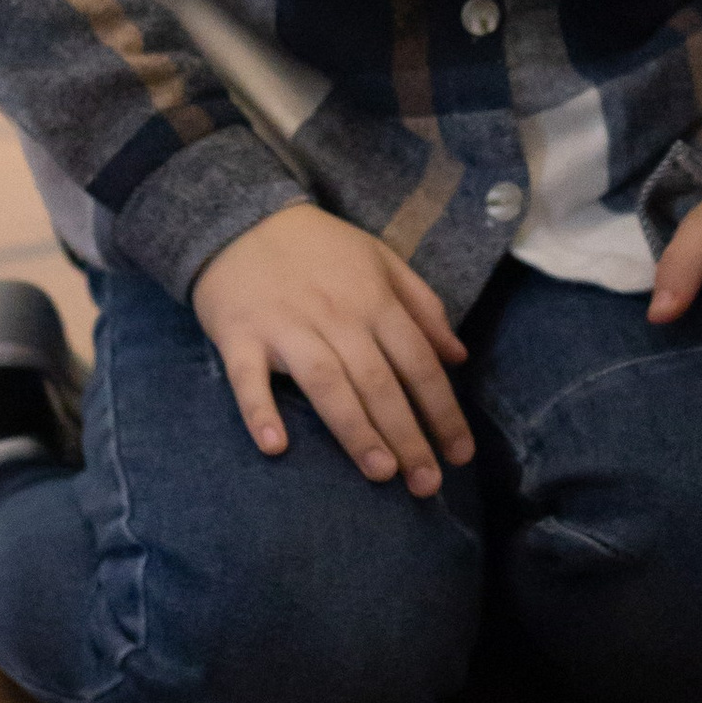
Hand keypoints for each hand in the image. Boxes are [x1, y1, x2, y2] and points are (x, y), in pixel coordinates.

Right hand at [193, 204, 474, 493]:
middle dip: (408, 435)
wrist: (240, 217)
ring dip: (355, 429)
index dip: (444, 410)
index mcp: (374, 300)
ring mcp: (286, 327)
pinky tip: (276, 446)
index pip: (419, 362)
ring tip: (380, 471)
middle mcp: (336, 316)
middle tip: (427, 485)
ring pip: (327, 384)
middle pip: (379, 382)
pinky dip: (261, 411)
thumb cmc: (319, 247)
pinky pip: (249, 379)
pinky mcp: (240, 336)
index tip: (461, 454)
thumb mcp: (382, 260)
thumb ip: (423, 306)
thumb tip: (459, 356)